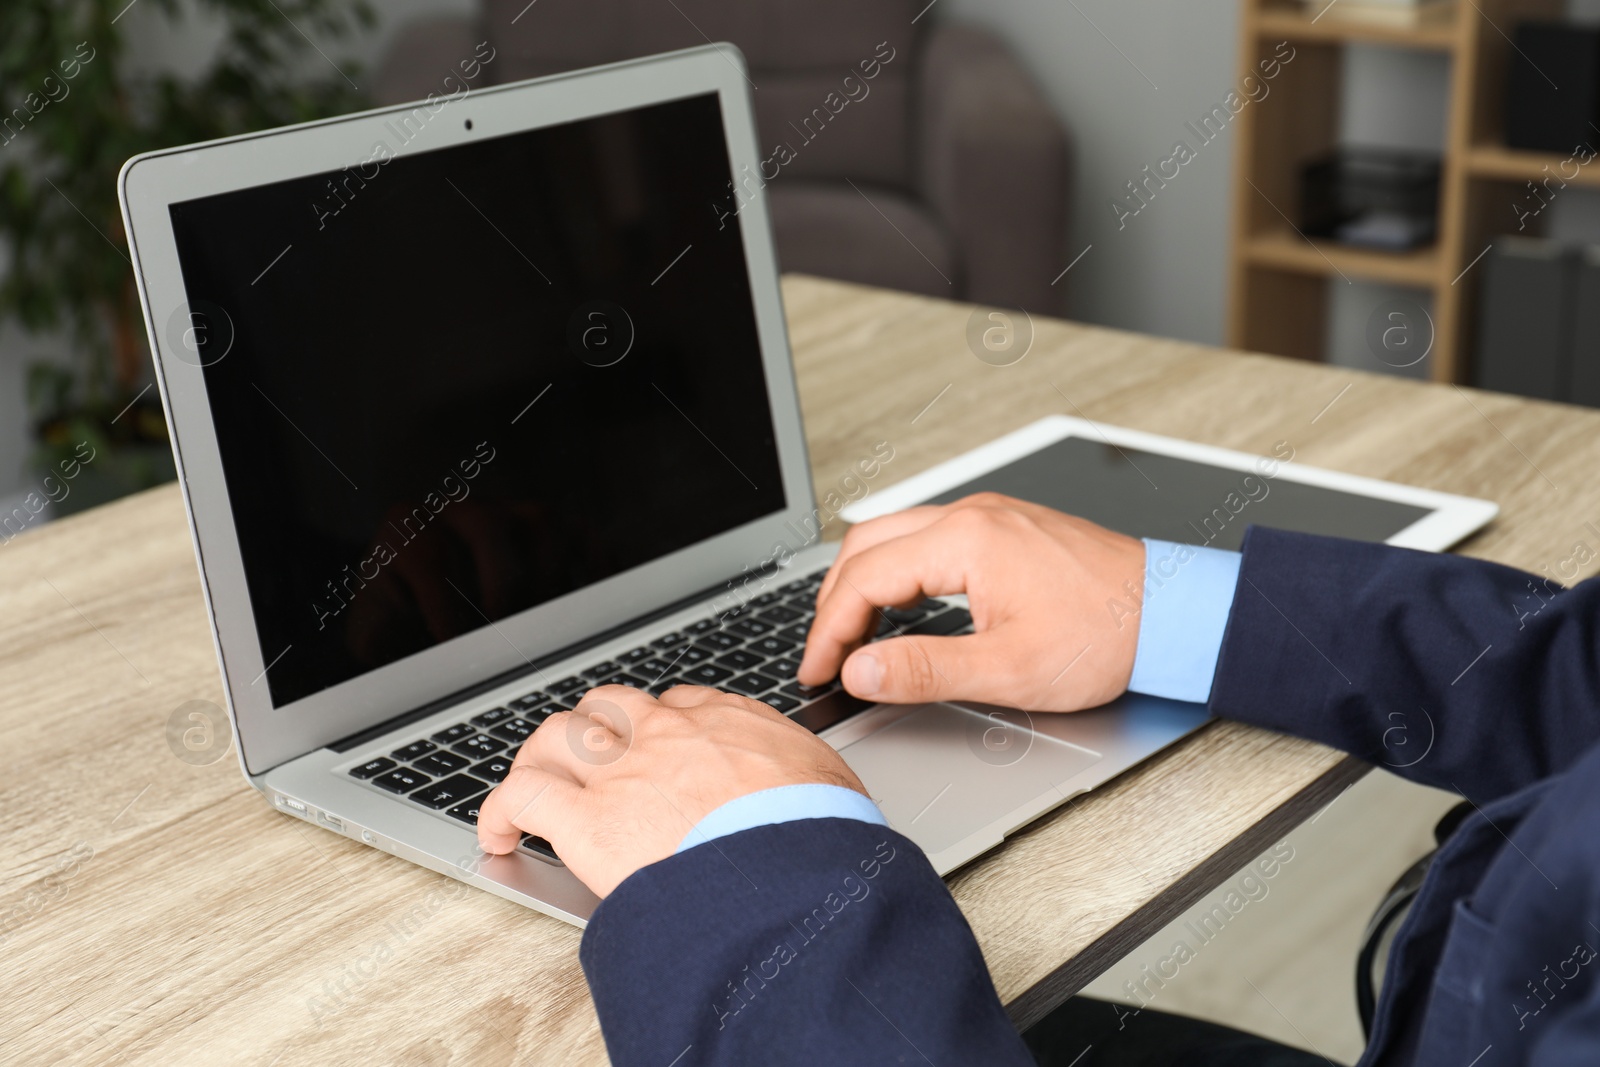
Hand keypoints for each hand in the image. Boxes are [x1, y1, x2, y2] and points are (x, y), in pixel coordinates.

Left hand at [476, 684, 867, 896]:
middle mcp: (670, 733)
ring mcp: (623, 770)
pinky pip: (520, 796)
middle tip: (590, 765)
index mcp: (730, 724)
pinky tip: (497, 836)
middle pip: (610, 706)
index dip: (660, 729)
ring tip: (535, 791)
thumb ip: (812, 785)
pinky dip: (499, 812)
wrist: (793, 870)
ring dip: (540, 760)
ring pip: (556, 734)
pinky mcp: (585, 818)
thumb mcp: (834, 791)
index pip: (680, 706)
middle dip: (594, 730)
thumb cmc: (822, 838)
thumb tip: (826, 804)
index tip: (658, 753)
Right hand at [798, 492, 1145, 711]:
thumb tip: (860, 671)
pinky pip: (926, 537)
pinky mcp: (1004, 528)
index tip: (817, 669)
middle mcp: (973, 515)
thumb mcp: (1008, 670)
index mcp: (967, 540)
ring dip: (862, 583)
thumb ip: (923, 670)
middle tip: (824, 655)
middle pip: (867, 546)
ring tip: (851, 636)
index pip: (865, 578)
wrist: (1174, 613)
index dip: (829, 630)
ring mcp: (990, 516)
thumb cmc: (1107, 636)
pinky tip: (898, 607)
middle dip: (834, 602)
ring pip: (894, 536)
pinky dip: (896, 572)